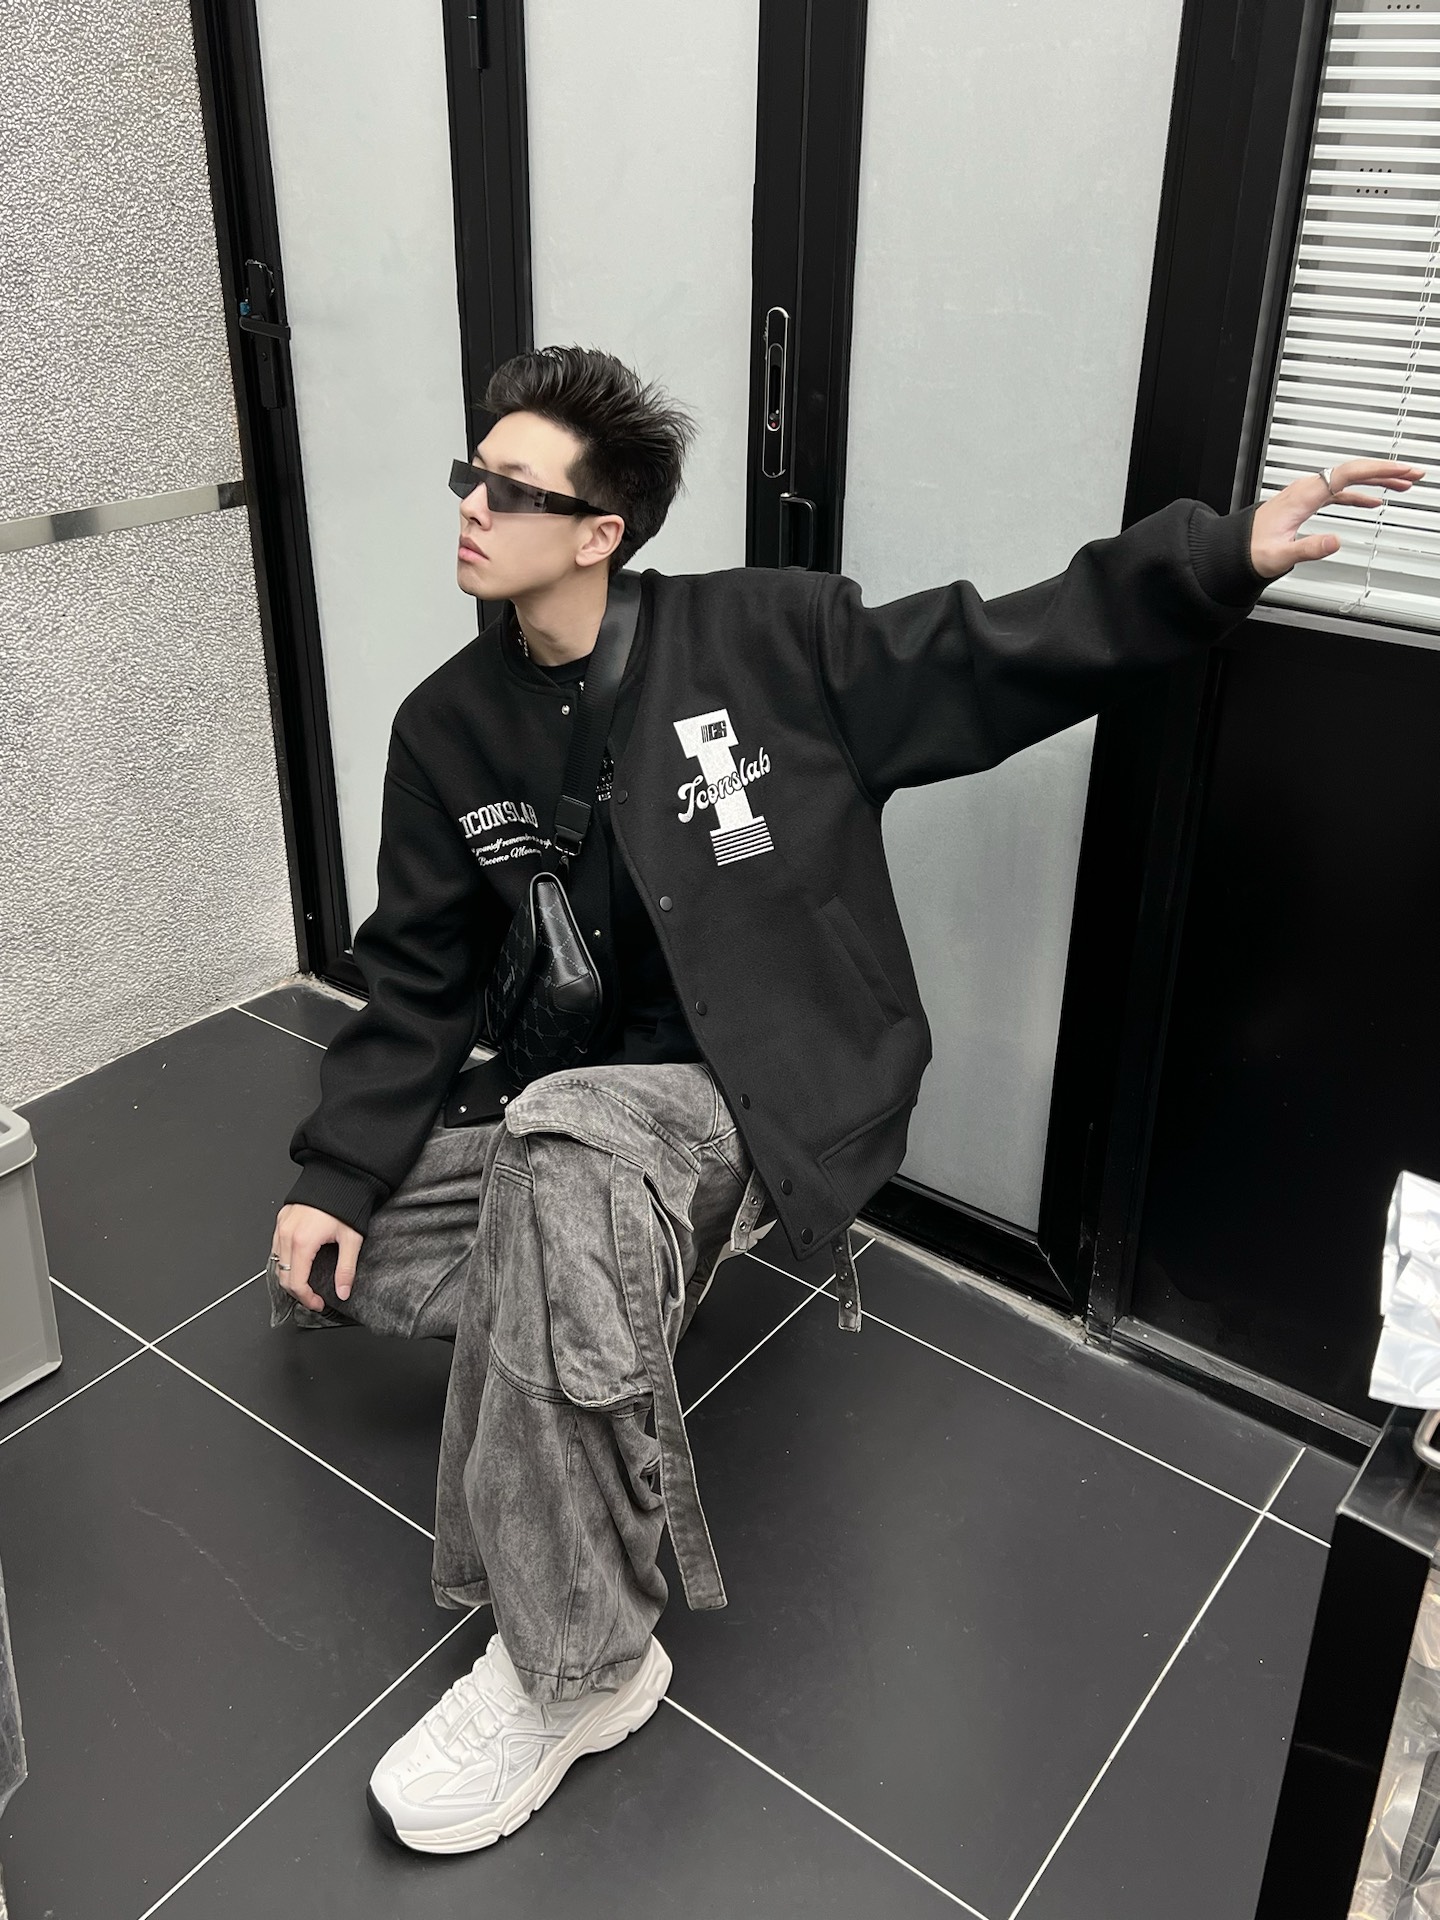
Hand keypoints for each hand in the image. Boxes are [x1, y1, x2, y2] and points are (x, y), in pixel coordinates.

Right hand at [270, 1203, 363, 1311]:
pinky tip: (298, 1264)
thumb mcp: (351, 1239)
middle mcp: (286, 1235)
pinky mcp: (281, 1220)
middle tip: (313, 1297)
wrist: (338, 1177)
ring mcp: (281, 1227)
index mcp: (302, 1242)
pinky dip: (283, 1261)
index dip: (306, 1299)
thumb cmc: (344, 1203)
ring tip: (306, 1283)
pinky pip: (275, 1248)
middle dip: (297, 1292)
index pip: (296, 1283)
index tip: (317, 1303)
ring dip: (288, 1277)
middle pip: (282, 1277)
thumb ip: (346, 1269)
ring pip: (275, 1264)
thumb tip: (343, 1291)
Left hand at [1249, 459, 1425, 579]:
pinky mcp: (1307, 502)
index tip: (1404, 471)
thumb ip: (1308, 548)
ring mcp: (1307, 493)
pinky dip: (1360, 492)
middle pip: (1354, 470)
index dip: (1380, 470)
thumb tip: (1336, 542)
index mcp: (1304, 495)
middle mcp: (1307, 489)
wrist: (1231, 550)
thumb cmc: (1250, 551)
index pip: (1349, 472)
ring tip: (1404, 484)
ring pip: (1349, 479)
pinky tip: (1374, 500)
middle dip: (1387, 470)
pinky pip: (1340, 491)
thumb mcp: (1280, 555)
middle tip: (1415, 474)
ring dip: (1377, 480)